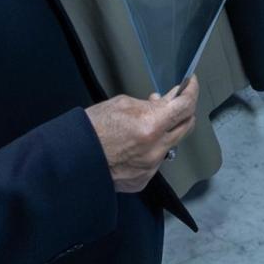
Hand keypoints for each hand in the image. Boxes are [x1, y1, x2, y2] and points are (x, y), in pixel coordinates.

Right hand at [85, 78, 199, 192]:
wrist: (71, 159)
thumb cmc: (91, 129)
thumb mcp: (122, 104)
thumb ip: (149, 104)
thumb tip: (164, 102)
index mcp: (152, 125)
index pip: (185, 106)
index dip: (191, 92)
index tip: (190, 84)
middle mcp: (156, 149)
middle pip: (186, 127)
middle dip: (183, 112)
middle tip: (174, 101)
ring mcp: (150, 167)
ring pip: (170, 144)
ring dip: (165, 131)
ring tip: (146, 123)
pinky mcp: (142, 180)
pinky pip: (155, 161)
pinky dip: (150, 149)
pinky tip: (135, 144)